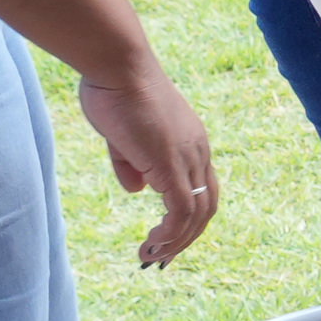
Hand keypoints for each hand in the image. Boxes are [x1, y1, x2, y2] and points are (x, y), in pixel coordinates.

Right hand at [67, 69, 216, 268]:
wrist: (116, 65)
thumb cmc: (114, 90)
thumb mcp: (122, 136)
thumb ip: (132, 164)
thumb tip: (138, 190)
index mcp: (191, 142)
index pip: (202, 188)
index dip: (188, 217)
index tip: (166, 236)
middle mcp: (198, 151)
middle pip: (207, 205)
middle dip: (186, 236)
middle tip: (161, 256)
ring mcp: (188, 157)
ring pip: (197, 213)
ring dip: (177, 241)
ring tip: (152, 256)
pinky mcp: (170, 163)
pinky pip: (181, 210)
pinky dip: (170, 233)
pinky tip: (152, 244)